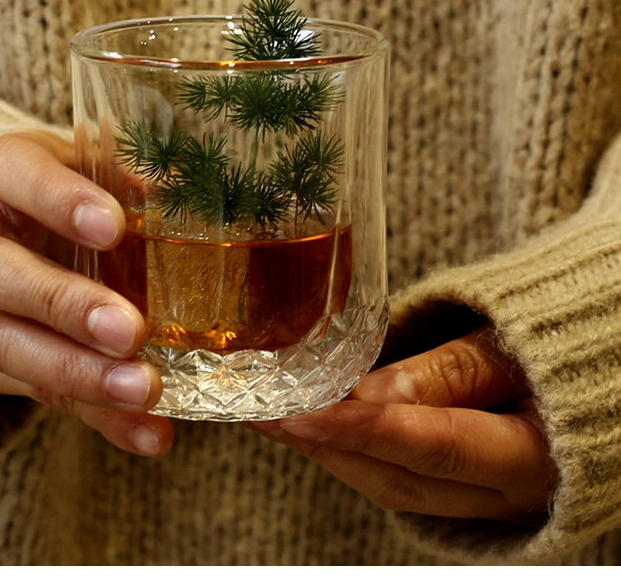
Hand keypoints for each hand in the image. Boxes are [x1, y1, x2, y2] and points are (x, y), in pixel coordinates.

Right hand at [0, 129, 172, 455]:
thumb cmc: (52, 195)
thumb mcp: (80, 169)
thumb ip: (126, 181)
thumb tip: (183, 196)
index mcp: (0, 177)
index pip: (11, 173)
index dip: (57, 200)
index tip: (114, 227)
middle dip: (63, 305)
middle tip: (130, 331)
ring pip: (6, 345)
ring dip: (79, 375)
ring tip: (143, 391)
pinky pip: (39, 393)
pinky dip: (99, 418)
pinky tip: (149, 433)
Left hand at [251, 328, 556, 524]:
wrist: (578, 373)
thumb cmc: (548, 347)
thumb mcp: (511, 347)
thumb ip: (452, 372)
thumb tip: (374, 395)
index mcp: (528, 455)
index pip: (434, 446)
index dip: (364, 432)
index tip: (301, 413)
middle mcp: (498, 492)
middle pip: (398, 476)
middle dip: (325, 444)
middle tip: (266, 413)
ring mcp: (473, 497)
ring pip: (387, 484)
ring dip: (325, 450)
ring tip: (271, 418)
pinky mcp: (451, 484)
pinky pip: (390, 476)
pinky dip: (346, 451)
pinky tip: (311, 427)